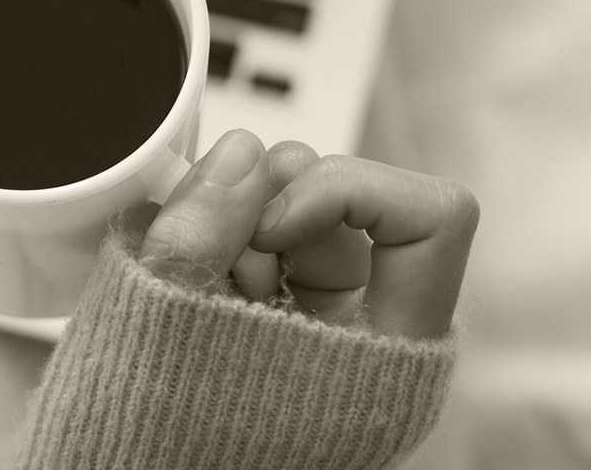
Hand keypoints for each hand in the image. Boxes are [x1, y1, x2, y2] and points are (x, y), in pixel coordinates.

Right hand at [136, 129, 478, 338]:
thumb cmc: (160, 438)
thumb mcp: (169, 330)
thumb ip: (202, 237)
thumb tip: (239, 153)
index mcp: (390, 360)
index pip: (430, 219)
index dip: (344, 193)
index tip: (268, 219)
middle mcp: (369, 340)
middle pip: (354, 208)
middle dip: (270, 201)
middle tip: (209, 231)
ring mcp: (320, 327)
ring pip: (301, 218)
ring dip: (234, 223)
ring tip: (189, 274)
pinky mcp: (275, 317)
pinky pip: (258, 242)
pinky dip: (216, 243)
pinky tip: (185, 281)